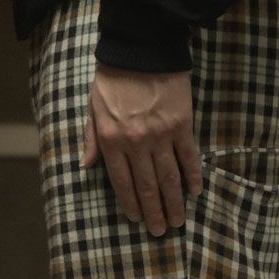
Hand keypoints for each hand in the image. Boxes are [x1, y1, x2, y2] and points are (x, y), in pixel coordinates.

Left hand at [79, 62, 203, 236]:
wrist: (140, 47)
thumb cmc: (112, 77)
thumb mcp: (93, 108)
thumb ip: (91, 139)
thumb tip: (85, 166)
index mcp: (112, 141)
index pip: (122, 183)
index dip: (131, 204)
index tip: (137, 220)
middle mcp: (136, 143)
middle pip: (147, 186)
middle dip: (155, 212)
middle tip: (162, 231)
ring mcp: (161, 135)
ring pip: (169, 177)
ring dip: (174, 202)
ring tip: (178, 220)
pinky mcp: (182, 124)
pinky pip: (189, 157)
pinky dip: (192, 176)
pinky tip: (194, 192)